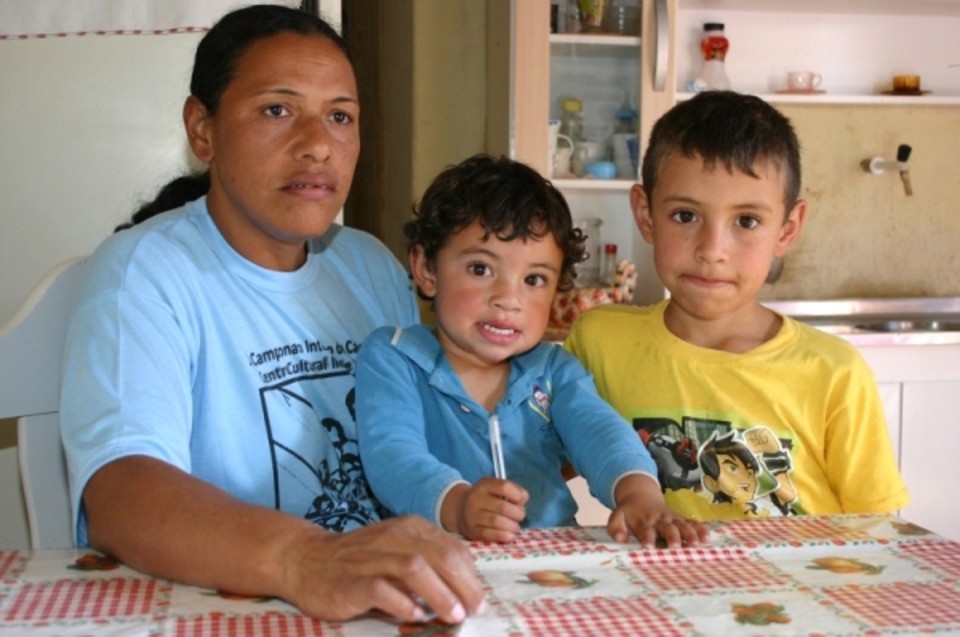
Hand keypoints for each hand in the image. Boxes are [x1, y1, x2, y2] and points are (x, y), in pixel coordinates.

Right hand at [282, 516, 486, 623]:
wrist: (306, 559)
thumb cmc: (359, 561)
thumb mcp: (396, 552)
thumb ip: (427, 564)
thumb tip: (463, 590)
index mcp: (410, 528)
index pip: (452, 547)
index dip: (471, 574)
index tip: (478, 598)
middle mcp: (393, 537)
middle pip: (440, 556)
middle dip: (464, 586)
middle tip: (475, 610)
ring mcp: (371, 558)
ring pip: (415, 568)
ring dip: (440, 594)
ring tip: (454, 615)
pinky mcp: (350, 581)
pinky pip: (381, 589)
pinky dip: (402, 603)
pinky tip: (414, 616)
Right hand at [443, 478, 527, 541]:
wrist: (460, 509)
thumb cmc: (486, 499)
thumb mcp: (496, 488)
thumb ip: (513, 490)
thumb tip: (524, 498)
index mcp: (484, 485)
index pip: (504, 487)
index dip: (517, 495)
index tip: (521, 500)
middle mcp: (475, 499)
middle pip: (503, 507)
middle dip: (517, 513)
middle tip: (520, 516)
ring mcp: (472, 515)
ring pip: (496, 521)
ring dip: (512, 526)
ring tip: (515, 527)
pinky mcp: (472, 530)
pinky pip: (489, 534)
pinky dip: (502, 536)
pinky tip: (509, 535)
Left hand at [606, 474, 708, 547]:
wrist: (640, 495)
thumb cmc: (629, 513)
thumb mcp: (617, 516)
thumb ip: (615, 526)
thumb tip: (620, 538)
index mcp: (643, 520)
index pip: (645, 530)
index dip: (647, 538)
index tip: (648, 548)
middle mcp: (659, 519)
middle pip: (667, 528)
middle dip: (672, 537)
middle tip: (675, 548)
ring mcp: (671, 518)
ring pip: (682, 525)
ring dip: (690, 534)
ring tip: (696, 544)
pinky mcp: (680, 519)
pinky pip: (692, 523)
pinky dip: (700, 530)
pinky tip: (707, 539)